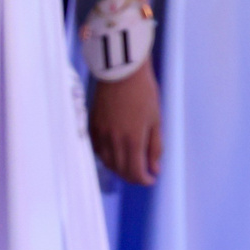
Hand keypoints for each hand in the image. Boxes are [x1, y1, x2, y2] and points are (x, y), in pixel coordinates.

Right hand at [89, 63, 161, 184]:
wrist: (121, 68)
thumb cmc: (144, 91)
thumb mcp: (156, 119)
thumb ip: (155, 147)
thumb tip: (155, 169)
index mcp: (133, 140)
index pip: (136, 173)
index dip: (145, 180)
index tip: (152, 178)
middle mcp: (114, 140)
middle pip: (121, 170)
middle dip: (133, 176)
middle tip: (143, 172)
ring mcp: (101, 132)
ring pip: (107, 162)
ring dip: (119, 167)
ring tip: (130, 163)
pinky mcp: (93, 123)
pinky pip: (97, 149)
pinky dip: (106, 155)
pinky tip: (115, 151)